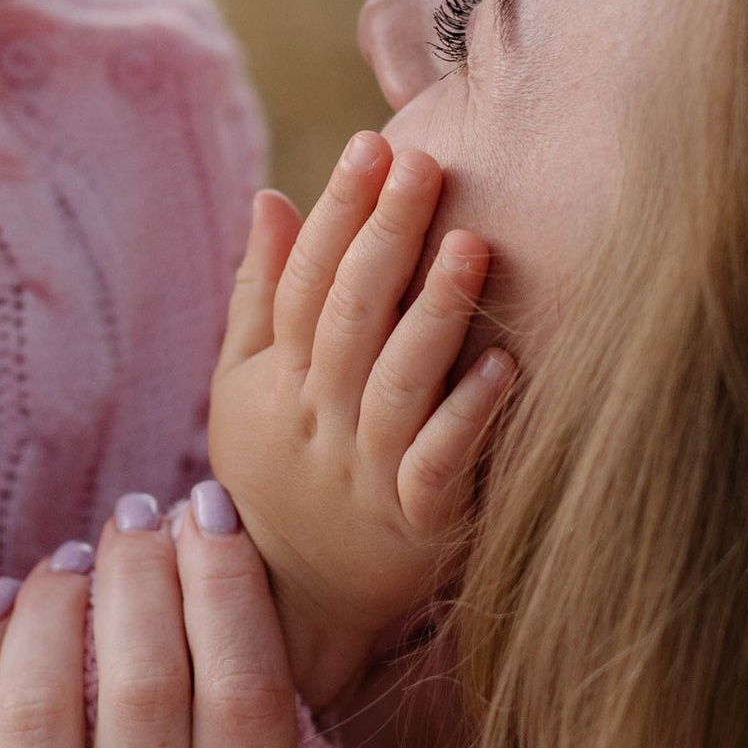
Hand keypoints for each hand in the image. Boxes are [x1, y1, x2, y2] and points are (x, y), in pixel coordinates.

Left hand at [0, 499, 302, 747]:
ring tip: (67, 563)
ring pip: (35, 704)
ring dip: (51, 602)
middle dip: (136, 573)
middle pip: (141, 684)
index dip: (223, 583)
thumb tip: (202, 532)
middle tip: (130, 519)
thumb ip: (250, 712)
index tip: (204, 512)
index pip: (241, 691)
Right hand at [206, 133, 515, 708]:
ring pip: (397, 384)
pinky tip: (502, 365)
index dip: (336, 213)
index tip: (370, 148)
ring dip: (433, 315)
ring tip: (471, 247)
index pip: (304, 281)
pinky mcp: (417, 520)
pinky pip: (440, 465)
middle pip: (350, 318)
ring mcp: (366, 470)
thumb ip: (260, 294)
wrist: (293, 598)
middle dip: (385, 238)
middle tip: (425, 167)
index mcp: (278, 377)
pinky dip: (468, 416)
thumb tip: (269, 197)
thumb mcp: (246, 386)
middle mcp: (319, 418)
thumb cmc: (278, 469)